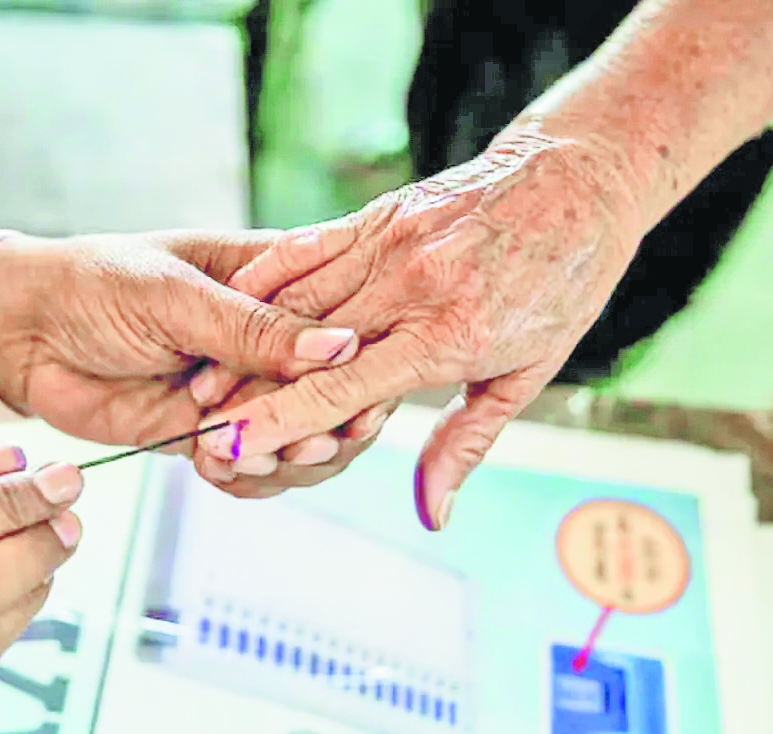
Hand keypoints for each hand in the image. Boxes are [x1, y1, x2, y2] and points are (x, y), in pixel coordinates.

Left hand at [0, 230, 377, 491]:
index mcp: (279, 279)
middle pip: (338, 392)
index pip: (348, 322)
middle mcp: (271, 338)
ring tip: (251, 458)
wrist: (23, 333)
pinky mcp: (213, 432)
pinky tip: (219, 470)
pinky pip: (254, 466)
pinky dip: (247, 478)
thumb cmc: (95, 282)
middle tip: (304, 444)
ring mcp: (245, 389)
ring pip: (303, 437)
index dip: (363, 366)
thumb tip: (340, 348)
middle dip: (327, 424)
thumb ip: (253, 328)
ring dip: (287, 457)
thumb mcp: (174, 294)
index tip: (360, 401)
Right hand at [191, 124, 643, 528]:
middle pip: (303, 348)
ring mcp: (389, 243)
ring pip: (294, 298)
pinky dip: (264, 279)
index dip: (278, 421)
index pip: (342, 389)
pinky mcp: (377, 214)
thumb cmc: (560, 284)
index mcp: (448, 336)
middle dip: (244, 392)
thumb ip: (465, 443)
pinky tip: (230, 305)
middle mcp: (410, 287)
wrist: (578, 180)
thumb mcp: (527, 375)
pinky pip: (305, 248)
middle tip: (194, 429)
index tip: (227, 448)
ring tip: (200, 381)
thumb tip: (431, 513)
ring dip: (241, 341)